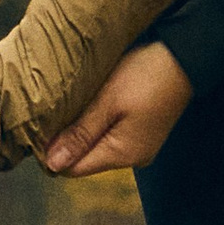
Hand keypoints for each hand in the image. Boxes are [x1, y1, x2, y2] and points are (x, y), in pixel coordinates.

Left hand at [42, 37, 194, 179]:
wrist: (183, 56)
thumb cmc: (144, 75)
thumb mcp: (107, 101)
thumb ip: (80, 134)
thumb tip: (52, 164)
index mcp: (123, 154)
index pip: (74, 169)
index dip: (53, 151)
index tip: (40, 125)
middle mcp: (133, 158)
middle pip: (86, 158)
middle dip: (68, 138)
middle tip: (56, 109)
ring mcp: (140, 146)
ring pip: (98, 146)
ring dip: (83, 129)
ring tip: (75, 103)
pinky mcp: (143, 133)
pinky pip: (111, 136)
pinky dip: (98, 123)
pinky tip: (95, 104)